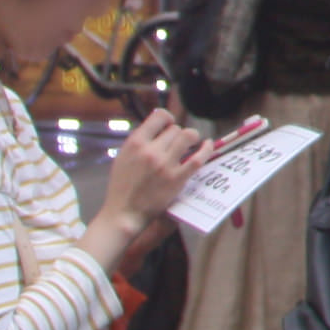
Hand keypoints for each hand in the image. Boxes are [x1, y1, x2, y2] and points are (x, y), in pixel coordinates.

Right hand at [99, 109, 220, 233]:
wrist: (124, 213)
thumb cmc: (122, 186)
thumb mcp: (124, 156)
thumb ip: (140, 141)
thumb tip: (159, 127)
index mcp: (135, 143)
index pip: (160, 116)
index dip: (167, 119)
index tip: (169, 126)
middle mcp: (150, 151)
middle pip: (175, 129)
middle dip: (177, 134)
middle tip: (176, 144)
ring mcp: (165, 164)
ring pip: (188, 136)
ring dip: (192, 138)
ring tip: (192, 143)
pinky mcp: (177, 178)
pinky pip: (199, 157)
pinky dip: (206, 148)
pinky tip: (207, 145)